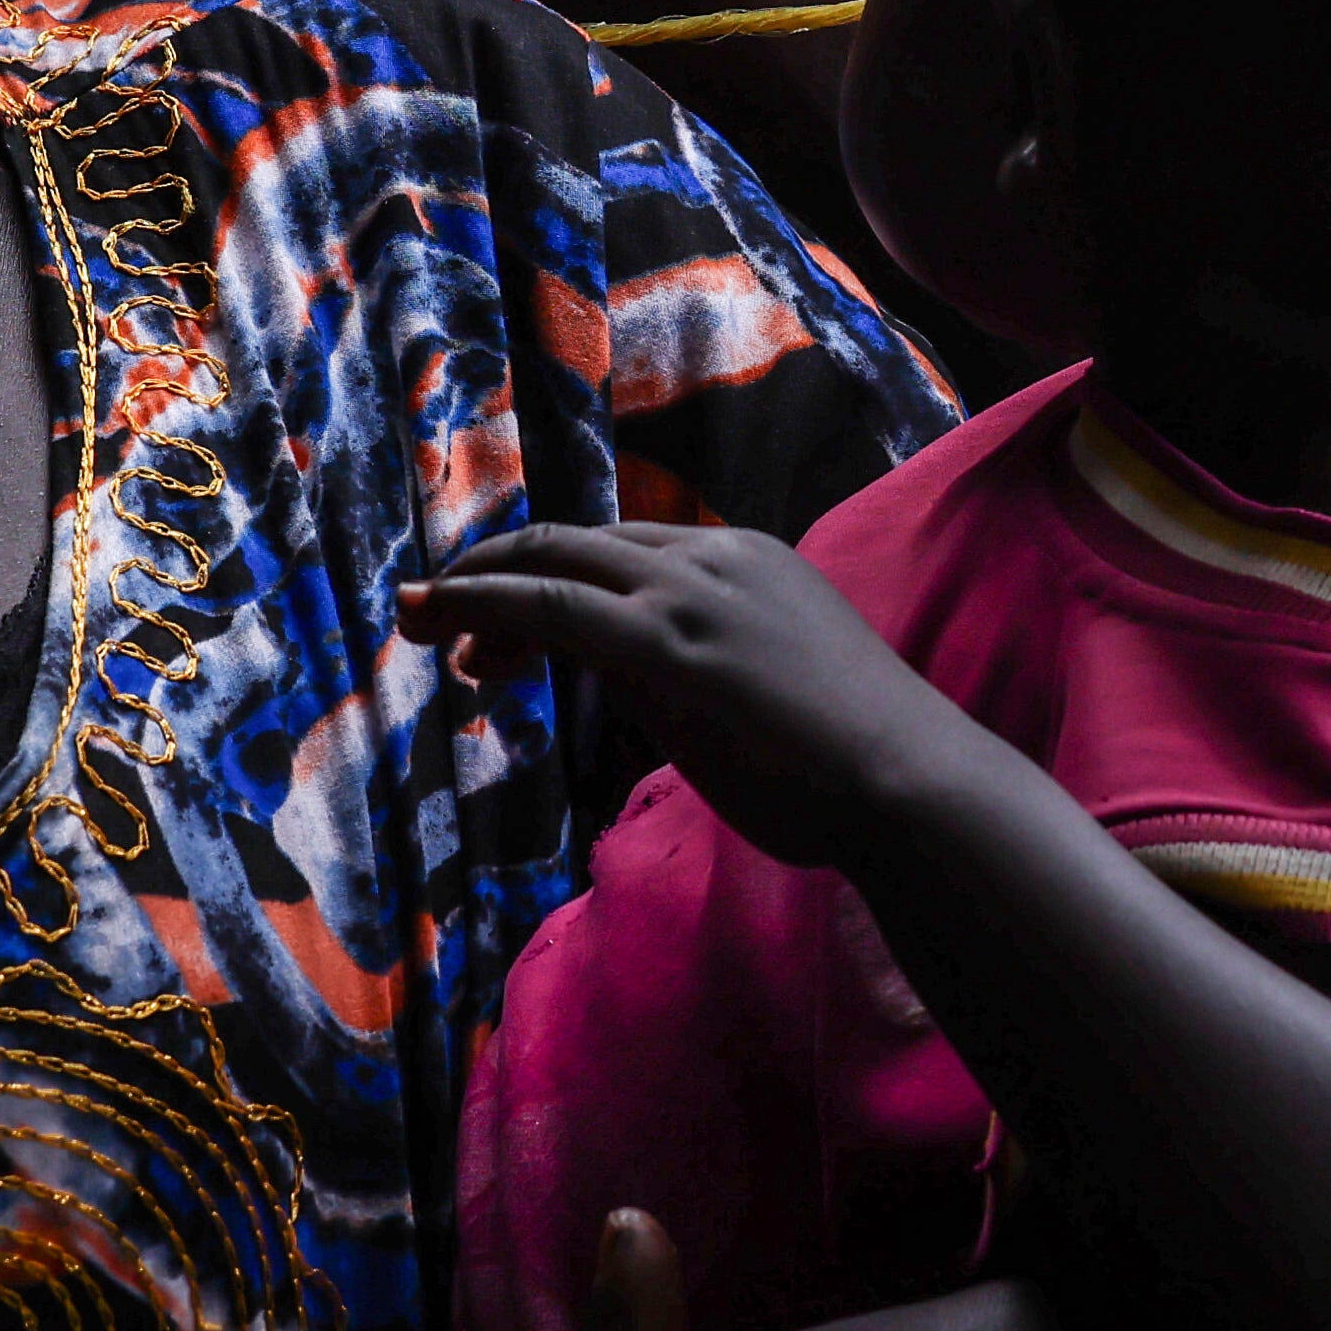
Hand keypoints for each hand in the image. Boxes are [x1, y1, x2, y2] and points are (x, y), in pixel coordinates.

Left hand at [401, 521, 980, 874]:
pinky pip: (554, 605)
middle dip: (494, 571)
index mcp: (746, 563)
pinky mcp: (671, 642)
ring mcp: (694, 594)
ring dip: (474, 586)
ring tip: (418, 620)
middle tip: (432, 616)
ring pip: (554, 562)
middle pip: (575, 543)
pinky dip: (486, 604)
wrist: (912, 787)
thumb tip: (646, 687)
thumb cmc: (853, 771)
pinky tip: (444, 623)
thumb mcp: (766, 699)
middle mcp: (715, 559)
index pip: (620, 553)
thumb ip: (700, 678)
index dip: (549, 582)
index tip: (501, 636)